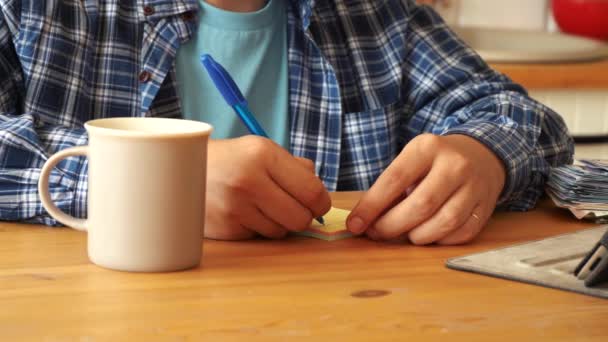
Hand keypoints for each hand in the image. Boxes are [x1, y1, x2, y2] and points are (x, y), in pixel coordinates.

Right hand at [205, 136, 330, 239]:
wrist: (179, 169)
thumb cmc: (231, 160)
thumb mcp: (262, 150)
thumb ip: (296, 168)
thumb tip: (320, 196)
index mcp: (262, 154)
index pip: (312, 192)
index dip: (320, 202)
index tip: (316, 203)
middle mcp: (248, 180)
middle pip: (300, 218)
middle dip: (302, 215)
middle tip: (292, 207)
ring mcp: (234, 207)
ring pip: (281, 232)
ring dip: (279, 223)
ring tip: (262, 206)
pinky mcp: (225, 228)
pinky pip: (259, 237)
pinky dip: (258, 228)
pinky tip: (244, 213)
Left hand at [346, 134, 505, 244]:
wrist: (481, 155)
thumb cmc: (434, 162)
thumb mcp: (411, 161)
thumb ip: (388, 188)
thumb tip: (362, 221)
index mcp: (427, 148)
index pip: (394, 180)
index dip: (371, 206)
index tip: (355, 225)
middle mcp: (454, 164)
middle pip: (420, 205)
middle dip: (392, 226)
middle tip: (377, 233)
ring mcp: (474, 186)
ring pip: (443, 223)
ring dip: (417, 236)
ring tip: (406, 233)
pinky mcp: (486, 207)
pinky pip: (460, 234)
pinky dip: (440, 241)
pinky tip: (429, 235)